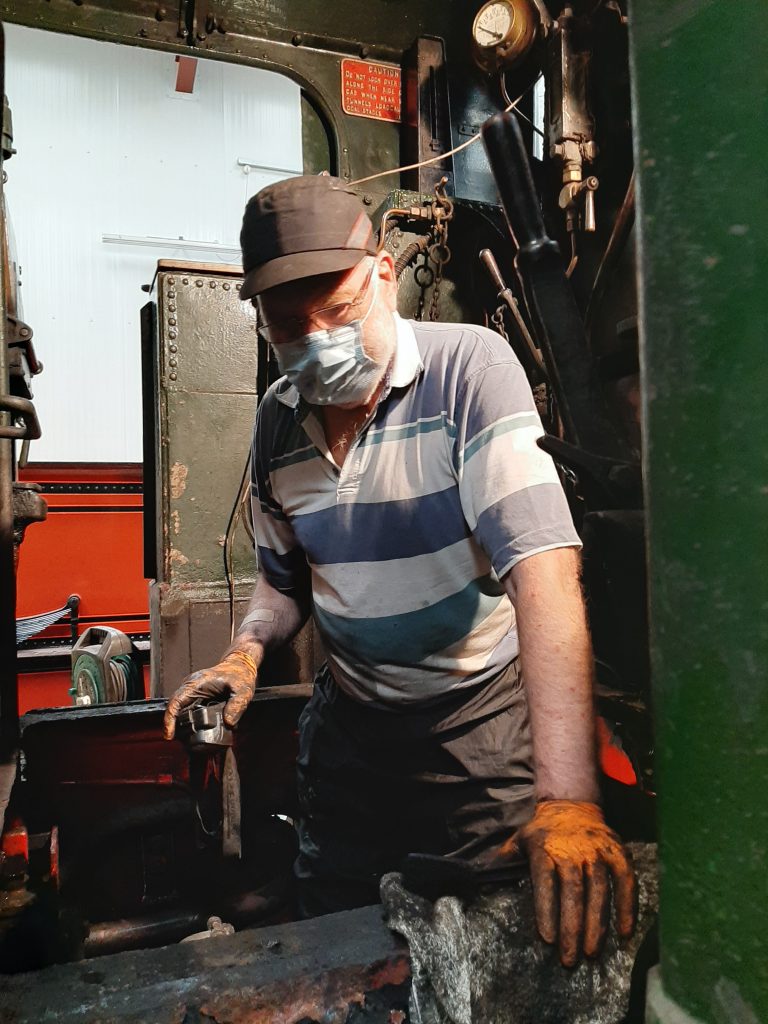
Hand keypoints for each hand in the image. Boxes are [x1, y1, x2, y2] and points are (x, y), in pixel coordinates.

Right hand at [163, 651, 257, 739]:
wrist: (240, 667)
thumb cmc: (239, 675)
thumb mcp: (243, 690)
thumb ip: (237, 705)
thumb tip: (228, 723)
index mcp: (197, 683)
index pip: (176, 701)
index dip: (169, 719)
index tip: (169, 735)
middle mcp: (191, 688)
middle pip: (176, 710)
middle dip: (176, 728)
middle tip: (185, 744)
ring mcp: (193, 694)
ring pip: (181, 713)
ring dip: (183, 727)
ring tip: (191, 743)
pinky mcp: (198, 699)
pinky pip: (189, 713)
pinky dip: (191, 724)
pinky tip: (197, 735)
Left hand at [506, 800, 636, 966]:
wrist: (572, 805)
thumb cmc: (543, 831)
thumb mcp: (520, 839)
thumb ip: (505, 859)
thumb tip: (480, 876)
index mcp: (545, 848)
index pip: (544, 881)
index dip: (546, 909)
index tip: (547, 939)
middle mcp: (572, 850)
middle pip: (573, 891)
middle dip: (572, 927)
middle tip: (570, 958)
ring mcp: (597, 851)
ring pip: (599, 890)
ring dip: (597, 923)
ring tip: (591, 952)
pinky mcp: (618, 852)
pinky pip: (626, 880)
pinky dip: (628, 905)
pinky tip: (625, 932)